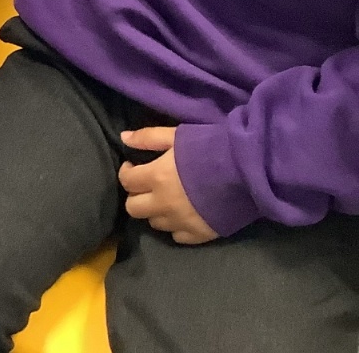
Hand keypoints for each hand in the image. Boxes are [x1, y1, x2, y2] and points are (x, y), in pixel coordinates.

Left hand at [119, 127, 219, 245]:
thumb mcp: (177, 136)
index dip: (127, 172)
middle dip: (137, 196)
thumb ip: (148, 137)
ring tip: (167, 200)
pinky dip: (176, 227)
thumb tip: (123, 138)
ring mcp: (181, 222)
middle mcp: (164, 204)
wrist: (249, 171)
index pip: (126, 181)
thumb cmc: (211, 148)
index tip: (135, 167)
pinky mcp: (200, 235)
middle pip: (134, 208)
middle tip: (148, 187)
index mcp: (156, 177)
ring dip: (156, 211)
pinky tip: (184, 215)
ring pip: (154, 223)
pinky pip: (177, 237)